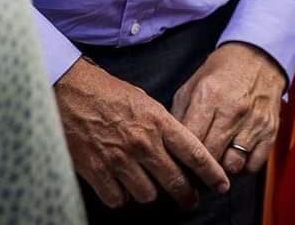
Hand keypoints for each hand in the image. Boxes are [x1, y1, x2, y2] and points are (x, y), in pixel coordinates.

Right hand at [55, 58, 228, 210]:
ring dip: (149, 194)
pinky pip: (118, 200)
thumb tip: (177, 150)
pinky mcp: (97, 172)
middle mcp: (143, 143)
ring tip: (148, 186)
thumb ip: (162, 126)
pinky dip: (121, 197)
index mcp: (158, 121)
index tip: (222, 184)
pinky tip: (122, 187)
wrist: (72, 92)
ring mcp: (120, 160)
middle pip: (174, 181)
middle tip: (190, 201)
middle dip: (186, 195)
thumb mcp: (145, 102)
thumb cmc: (110, 93)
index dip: (211, 172)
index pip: (194, 152)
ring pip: (147, 195)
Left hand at [173, 42, 286, 175]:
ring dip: (222, 169)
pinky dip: (243, 168)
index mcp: (209, 97)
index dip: (181, 159)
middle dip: (200, 169)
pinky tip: (235, 158)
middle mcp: (233, 111)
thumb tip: (170, 146)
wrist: (259, 56)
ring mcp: (254, 121)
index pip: (191, 143)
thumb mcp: (193, 85)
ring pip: (233, 165)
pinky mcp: (270, 130)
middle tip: (194, 171)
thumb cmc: (222, 71)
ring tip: (216, 162)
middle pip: (211, 158)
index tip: (177, 166)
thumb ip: (179, 115)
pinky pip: (254, 165)